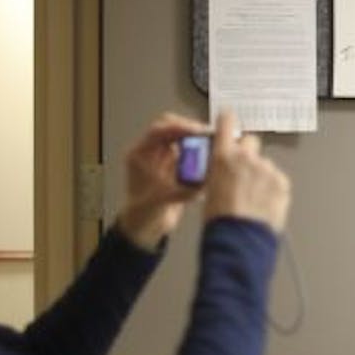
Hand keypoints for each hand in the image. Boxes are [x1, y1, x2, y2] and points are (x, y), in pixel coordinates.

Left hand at [115, 111, 208, 250]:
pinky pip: (187, 152)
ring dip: (196, 140)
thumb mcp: (162, 200)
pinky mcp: (173, 166)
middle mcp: (151, 151)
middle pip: (171, 128)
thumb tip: (207, 180)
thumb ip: (183, 190)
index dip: (179, 127)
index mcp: (140, 154)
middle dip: (190, 130)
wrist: (143, 227)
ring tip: (213, 145)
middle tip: (210, 136)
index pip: (158, 130)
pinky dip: (199, 154)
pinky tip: (211, 159)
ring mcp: (162, 158)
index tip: (199, 131)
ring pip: (181, 138)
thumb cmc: (144, 212)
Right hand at [204, 110, 290, 232]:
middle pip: (251, 141)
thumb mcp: (210, 188)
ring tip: (254, 198)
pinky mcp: (282, 182)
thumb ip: (219, 169)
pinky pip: (277, 179)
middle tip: (244, 172)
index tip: (228, 118)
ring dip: (261, 175)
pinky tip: (264, 204)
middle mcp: (247, 157)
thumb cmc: (219, 220)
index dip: (227, 120)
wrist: (239, 240)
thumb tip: (224, 166)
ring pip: (265, 164)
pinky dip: (273, 188)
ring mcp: (267, 169)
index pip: (226, 122)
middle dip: (248, 152)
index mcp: (223, 156)